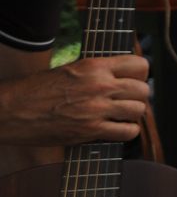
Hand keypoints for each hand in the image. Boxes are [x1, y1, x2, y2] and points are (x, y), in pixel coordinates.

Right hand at [0, 56, 148, 146]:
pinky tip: (116, 129)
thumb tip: (124, 78)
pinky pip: (128, 132)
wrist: (11, 110)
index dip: (141, 74)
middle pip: (144, 89)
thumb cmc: (38, 90)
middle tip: (126, 102)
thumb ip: (98, 72)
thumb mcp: (71, 70)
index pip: (140, 64)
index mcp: (94, 65)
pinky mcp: (91, 130)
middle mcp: (99, 85)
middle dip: (138, 96)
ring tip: (121, 116)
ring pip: (139, 110)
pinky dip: (126, 132)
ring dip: (133, 115)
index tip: (134, 81)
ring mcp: (96, 108)